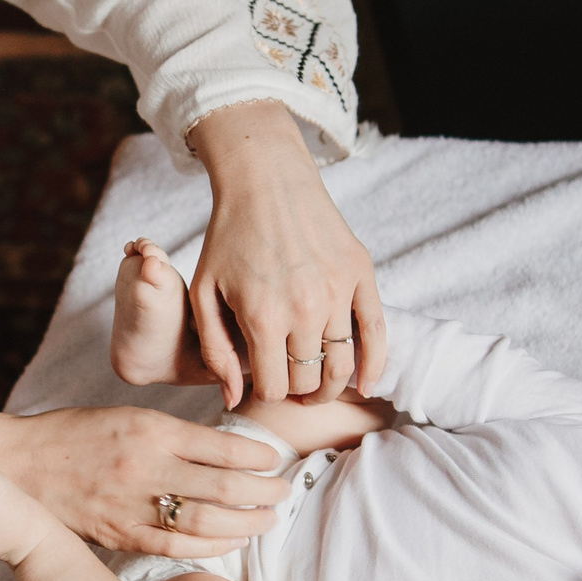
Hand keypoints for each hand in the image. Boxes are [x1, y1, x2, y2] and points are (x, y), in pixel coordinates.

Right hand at [0, 405, 285, 558]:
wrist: (16, 465)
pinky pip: (175, 547)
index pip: (219, 444)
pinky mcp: (118, 535)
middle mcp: (144, 466)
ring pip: (204, 522)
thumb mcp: (126, 415)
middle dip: (262, 491)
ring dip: (245, 523)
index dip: (256, 455)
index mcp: (148, 428)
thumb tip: (225, 449)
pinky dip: (211, 547)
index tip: (276, 459)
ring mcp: (131, 504)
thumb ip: (173, 434)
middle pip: (221, 485)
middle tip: (285, 492)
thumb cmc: (74, 434)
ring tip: (268, 519)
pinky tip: (233, 541)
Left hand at [188, 100, 386, 405]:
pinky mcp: (360, 274)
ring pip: (342, 366)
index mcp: (263, 318)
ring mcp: (337, 292)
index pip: (274, 388)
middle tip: (288, 384)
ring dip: (328, 387)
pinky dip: (374, 366)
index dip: (265, 394)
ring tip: (316, 388)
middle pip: (307, 381)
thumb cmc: (228, 236)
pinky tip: (365, 386)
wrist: (266, 181)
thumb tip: (232, 400)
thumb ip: (215, 350)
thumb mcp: (204, 293)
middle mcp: (304, 310)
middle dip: (295, 391)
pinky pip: (377, 333)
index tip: (262, 385)